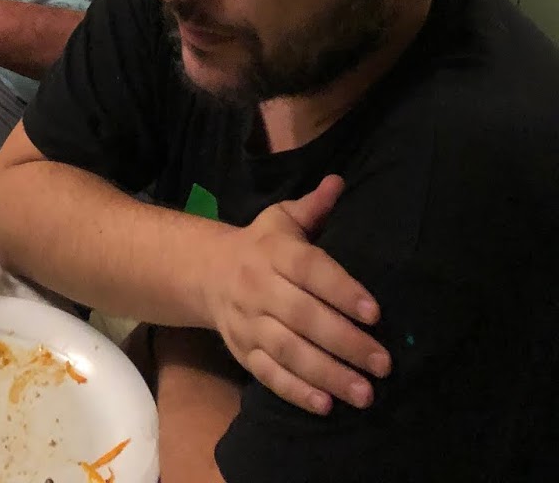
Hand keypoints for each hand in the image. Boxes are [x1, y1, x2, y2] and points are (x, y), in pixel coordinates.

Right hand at [202, 175, 389, 415]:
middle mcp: (258, 287)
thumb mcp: (281, 219)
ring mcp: (248, 323)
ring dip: (328, 374)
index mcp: (272, 252)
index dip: (342, 291)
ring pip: (288, 352)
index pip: (310, 271)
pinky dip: (296, 392)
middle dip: (345, 342)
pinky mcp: (242, 352)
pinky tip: (326, 406)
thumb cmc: (259, 245)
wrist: (206, 272)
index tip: (376, 313)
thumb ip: (314, 207)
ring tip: (365, 394)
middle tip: (383, 363)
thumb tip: (339, 182)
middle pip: (303, 317)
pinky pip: (269, 375)